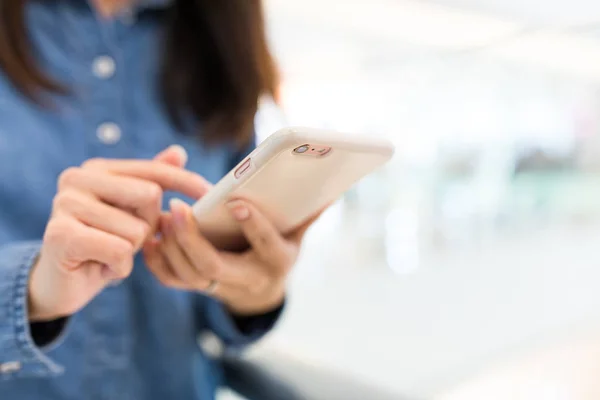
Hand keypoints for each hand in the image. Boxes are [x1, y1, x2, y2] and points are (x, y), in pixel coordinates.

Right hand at [28, 146, 209, 321]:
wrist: (64, 283)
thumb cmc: (104, 243)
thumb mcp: (132, 213)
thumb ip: (152, 181)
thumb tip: (179, 152)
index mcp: (97, 168)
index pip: (153, 171)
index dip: (186, 183)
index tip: (210, 193)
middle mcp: (76, 178)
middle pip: (149, 196)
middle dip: (149, 226)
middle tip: (126, 240)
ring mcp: (64, 204)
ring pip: (136, 229)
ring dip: (131, 251)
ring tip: (108, 254)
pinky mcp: (60, 235)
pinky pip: (119, 250)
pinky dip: (118, 267)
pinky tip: (100, 267)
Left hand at [143, 199, 321, 315]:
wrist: (258, 291)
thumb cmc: (277, 252)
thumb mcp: (296, 236)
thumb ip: (307, 213)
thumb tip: (332, 190)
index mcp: (275, 261)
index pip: (266, 245)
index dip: (254, 226)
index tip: (237, 203)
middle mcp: (247, 278)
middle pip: (214, 265)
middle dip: (192, 239)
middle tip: (177, 208)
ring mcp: (220, 287)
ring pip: (190, 274)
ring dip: (171, 247)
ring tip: (161, 217)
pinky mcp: (199, 287)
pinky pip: (173, 281)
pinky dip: (157, 262)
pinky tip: (151, 238)